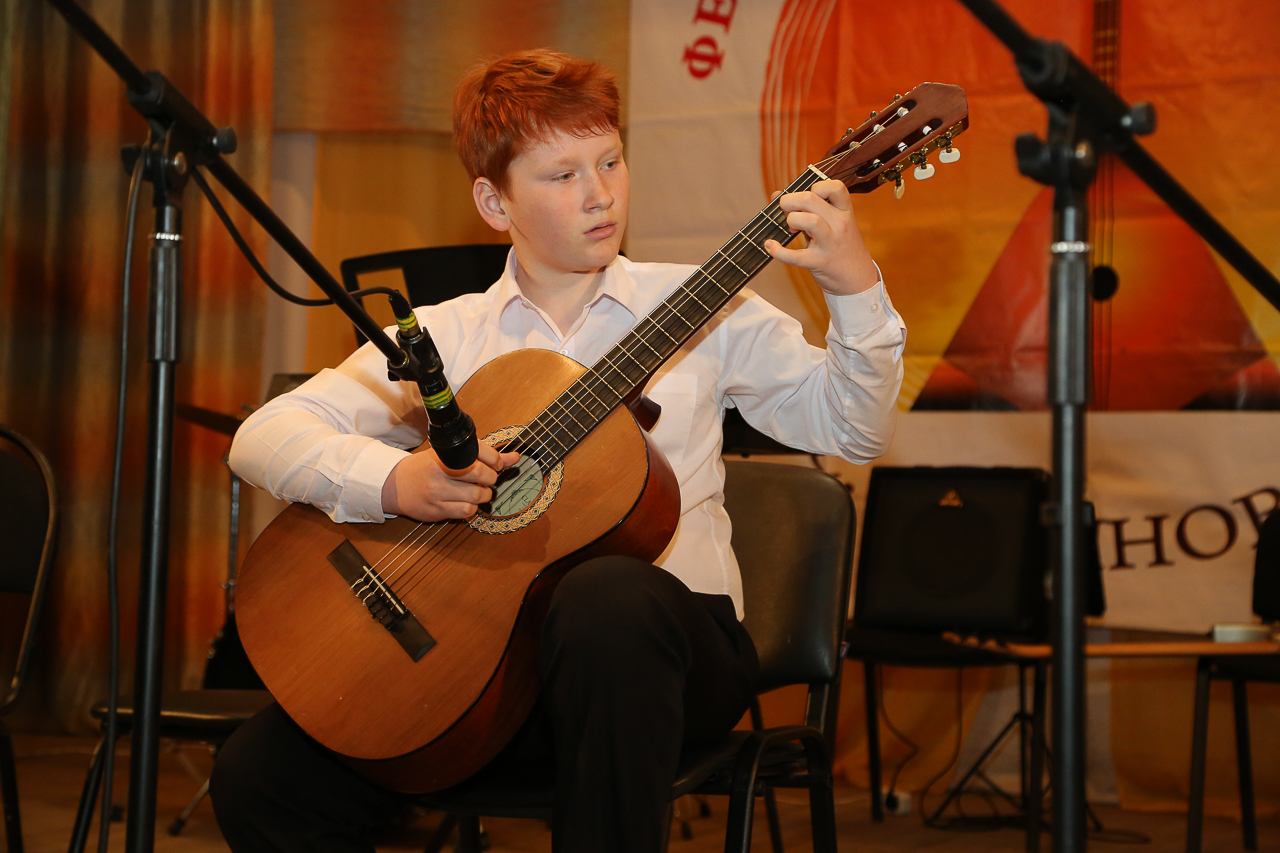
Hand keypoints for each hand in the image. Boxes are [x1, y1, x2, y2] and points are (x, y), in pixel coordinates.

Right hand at [381, 441, 519, 521]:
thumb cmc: (428, 468)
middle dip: (490, 479)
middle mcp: (440, 471)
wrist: (396, 485)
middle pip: (481, 475)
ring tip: (475, 492)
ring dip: (482, 496)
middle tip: (485, 480)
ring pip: (476, 497)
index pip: (481, 452)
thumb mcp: (451, 455)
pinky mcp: (436, 510)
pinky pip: (466, 512)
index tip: (496, 464)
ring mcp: (437, 491)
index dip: (496, 460)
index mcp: (445, 453)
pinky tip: (464, 503)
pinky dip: (471, 509)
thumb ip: (485, 456)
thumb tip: (515, 458)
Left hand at [764, 179, 879, 294]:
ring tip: (791, 228)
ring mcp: (830, 244)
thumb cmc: (841, 248)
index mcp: (844, 212)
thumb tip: (776, 194)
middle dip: (791, 200)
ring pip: (809, 220)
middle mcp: (839, 225)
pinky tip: (771, 246)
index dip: (816, 186)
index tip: (808, 196)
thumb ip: (809, 209)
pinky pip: (795, 256)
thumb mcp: (834, 224)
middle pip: (811, 199)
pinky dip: (778, 250)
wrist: (858, 280)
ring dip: (791, 220)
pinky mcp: (819, 262)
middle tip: (788, 211)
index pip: (835, 186)